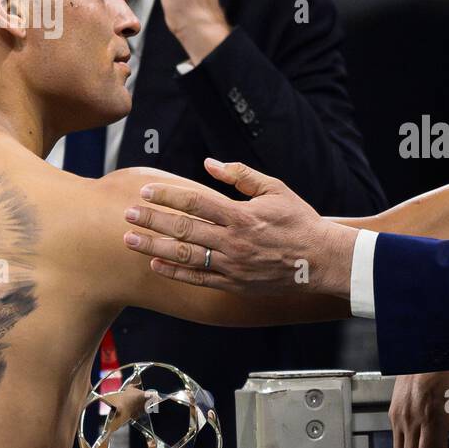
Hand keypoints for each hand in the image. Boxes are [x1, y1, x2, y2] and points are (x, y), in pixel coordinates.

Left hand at [123, 158, 357, 298]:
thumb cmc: (300, 221)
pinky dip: (174, 272)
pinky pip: (197, 278)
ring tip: (130, 240)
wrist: (320, 260)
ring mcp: (232, 265)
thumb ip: (241, 175)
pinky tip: (155, 265)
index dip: (168, 195)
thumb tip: (210, 164)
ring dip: (153, 247)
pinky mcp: (234, 283)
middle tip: (128, 213)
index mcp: (242, 215)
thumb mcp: (275, 189)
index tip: (147, 191)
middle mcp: (233, 242)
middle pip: (182, 229)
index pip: (195, 202)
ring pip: (184, 256)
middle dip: (151, 220)